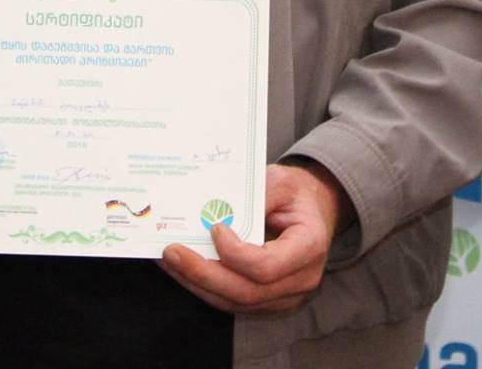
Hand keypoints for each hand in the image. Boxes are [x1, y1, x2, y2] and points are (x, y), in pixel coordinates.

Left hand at [159, 161, 347, 314]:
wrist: (312, 210)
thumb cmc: (295, 194)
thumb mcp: (280, 181)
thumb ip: (255, 194)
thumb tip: (216, 209)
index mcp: (310, 247)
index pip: (267, 266)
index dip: (235, 254)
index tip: (214, 228)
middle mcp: (301, 279)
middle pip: (246, 291)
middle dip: (203, 274)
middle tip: (172, 252)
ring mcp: (285, 296)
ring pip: (235, 302)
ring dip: (197, 283)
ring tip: (169, 260)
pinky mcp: (267, 301)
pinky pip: (232, 301)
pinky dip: (204, 286)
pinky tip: (182, 268)